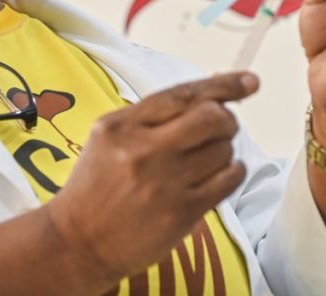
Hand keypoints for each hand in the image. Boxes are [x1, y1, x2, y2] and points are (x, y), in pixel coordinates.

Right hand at [45, 72, 257, 285]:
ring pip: (224, 149)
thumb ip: (153, 114)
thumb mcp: (110, 137)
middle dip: (226, 119)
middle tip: (221, 129)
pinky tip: (220, 174)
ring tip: (206, 160)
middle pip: (212, 117)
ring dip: (226, 149)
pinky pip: (230, 179)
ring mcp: (163, 183)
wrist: (76, 244)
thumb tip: (213, 94)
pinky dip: (234, 172)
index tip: (250, 81)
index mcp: (123, 126)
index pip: (183, 95)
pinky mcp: (181, 213)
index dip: (224, 85)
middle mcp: (143, 151)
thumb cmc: (97, 186)